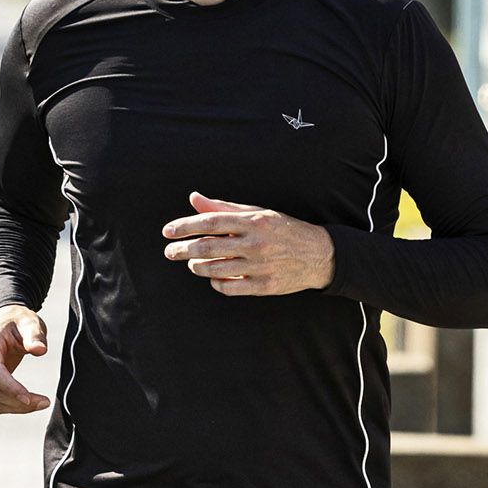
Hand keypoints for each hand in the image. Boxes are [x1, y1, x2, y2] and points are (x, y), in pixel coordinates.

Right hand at [0, 306, 50, 413]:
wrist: (2, 322)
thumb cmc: (17, 321)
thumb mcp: (30, 322)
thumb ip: (35, 335)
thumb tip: (39, 350)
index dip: (9, 387)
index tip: (29, 398)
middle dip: (19, 401)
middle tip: (44, 402)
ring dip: (17, 407)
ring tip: (40, 403)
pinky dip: (10, 407)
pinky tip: (28, 404)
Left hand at [162, 190, 334, 296]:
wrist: (319, 255)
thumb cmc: (283, 230)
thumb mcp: (257, 213)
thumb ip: (224, 208)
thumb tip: (194, 199)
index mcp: (253, 221)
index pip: (211, 222)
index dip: (185, 226)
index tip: (168, 232)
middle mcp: (255, 244)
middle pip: (208, 248)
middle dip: (183, 250)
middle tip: (170, 252)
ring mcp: (259, 267)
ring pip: (215, 270)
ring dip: (197, 267)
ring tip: (192, 263)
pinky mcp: (264, 286)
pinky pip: (229, 287)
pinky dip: (216, 283)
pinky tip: (214, 277)